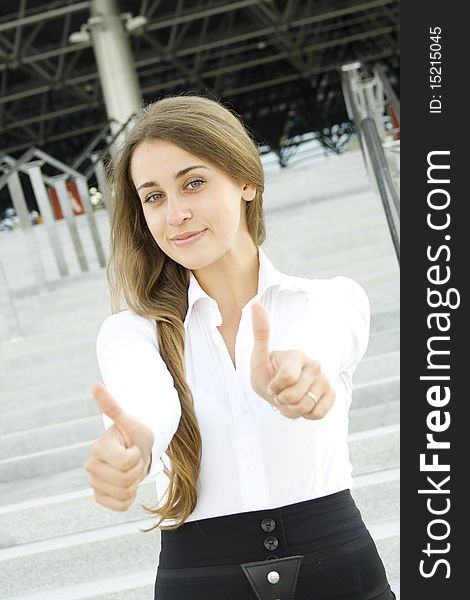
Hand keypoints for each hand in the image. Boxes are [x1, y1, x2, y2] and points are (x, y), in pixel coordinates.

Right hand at [84, 383, 153, 510]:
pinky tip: (127, 483)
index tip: (133, 446)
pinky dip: (130, 496)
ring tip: (131, 468)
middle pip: (126, 479)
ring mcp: (94, 483)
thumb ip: (112, 406)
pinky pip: (121, 505)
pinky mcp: (100, 497)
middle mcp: (91, 466)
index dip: (137, 455)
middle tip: (134, 457)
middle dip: (137, 469)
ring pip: (125, 493)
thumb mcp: (130, 421)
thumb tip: (96, 385)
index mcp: (98, 448)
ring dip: (135, 482)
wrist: (136, 449)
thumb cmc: (135, 433)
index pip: (126, 462)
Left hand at [250, 303, 335, 419]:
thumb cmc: (268, 371)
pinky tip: (301, 404)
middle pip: (295, 395)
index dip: (274, 387)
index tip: (271, 384)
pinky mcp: (331, 395)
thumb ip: (260, 333)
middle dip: (282, 399)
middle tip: (280, 393)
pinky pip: (318, 413)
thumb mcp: (258, 356)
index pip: (287, 378)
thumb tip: (255, 305)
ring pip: (306, 406)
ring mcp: (325, 380)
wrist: (282, 387)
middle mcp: (315, 365)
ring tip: (290, 398)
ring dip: (293, 409)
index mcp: (297, 355)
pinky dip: (306, 414)